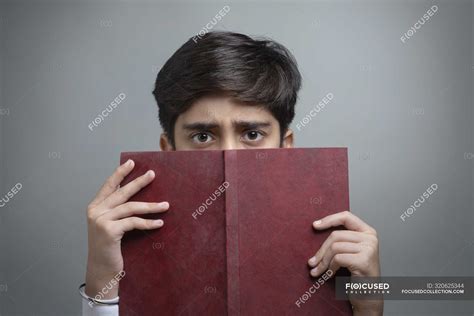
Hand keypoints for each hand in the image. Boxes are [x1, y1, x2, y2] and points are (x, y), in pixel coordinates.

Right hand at [85, 159, 169, 298]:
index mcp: (94, 207)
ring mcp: (101, 220)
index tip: (131, 162)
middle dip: (139, 182)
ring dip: (151, 206)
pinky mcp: (109, 230)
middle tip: (152, 174)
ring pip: (131, 207)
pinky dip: (148, 222)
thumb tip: (137, 196)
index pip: (108, 185)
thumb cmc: (109, 247)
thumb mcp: (110, 225)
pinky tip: (159, 222)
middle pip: (122, 192)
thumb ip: (117, 211)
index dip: (120, 173)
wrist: (101, 270)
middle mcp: (95, 211)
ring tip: (166, 205)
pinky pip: (134, 222)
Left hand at [307, 211, 382, 314]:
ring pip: (335, 247)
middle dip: (321, 250)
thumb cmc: (357, 275)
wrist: (369, 297)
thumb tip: (316, 228)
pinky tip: (329, 275)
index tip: (314, 226)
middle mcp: (370, 238)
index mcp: (368, 232)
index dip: (329, 219)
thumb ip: (341, 240)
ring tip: (317, 271)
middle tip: (311, 262)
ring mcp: (369, 248)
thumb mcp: (350, 252)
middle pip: (336, 235)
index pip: (346, 216)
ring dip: (323, 261)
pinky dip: (330, 268)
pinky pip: (338, 258)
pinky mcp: (364, 260)